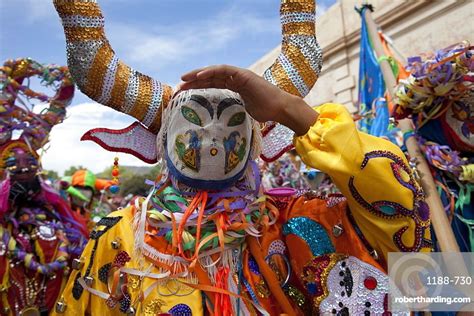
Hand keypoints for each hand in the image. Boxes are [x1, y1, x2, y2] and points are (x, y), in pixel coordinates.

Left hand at [180, 65, 317, 135]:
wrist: (280, 109)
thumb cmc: (266, 113)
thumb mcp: (243, 113)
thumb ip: (233, 113)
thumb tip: (221, 127)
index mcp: (235, 86)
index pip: (212, 84)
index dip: (198, 87)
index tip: (184, 92)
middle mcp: (235, 78)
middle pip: (210, 77)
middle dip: (193, 81)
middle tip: (178, 86)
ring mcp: (239, 75)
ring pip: (214, 71)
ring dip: (197, 74)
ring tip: (183, 79)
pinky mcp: (243, 74)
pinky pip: (224, 70)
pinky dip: (211, 71)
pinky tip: (199, 75)